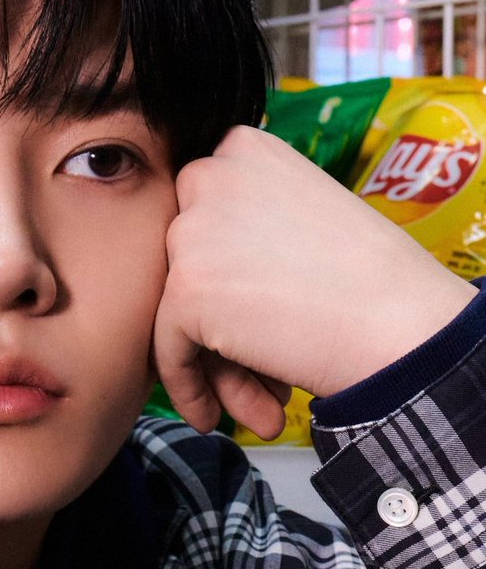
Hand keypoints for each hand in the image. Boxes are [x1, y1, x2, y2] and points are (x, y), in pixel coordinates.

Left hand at [153, 126, 475, 437]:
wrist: (400, 324)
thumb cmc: (368, 280)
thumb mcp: (297, 220)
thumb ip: (242, 232)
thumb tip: (200, 285)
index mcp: (242, 150)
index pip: (201, 221)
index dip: (226, 279)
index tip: (253, 320)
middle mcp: (210, 177)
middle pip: (186, 269)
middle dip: (220, 329)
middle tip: (262, 378)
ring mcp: (192, 232)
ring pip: (177, 313)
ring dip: (218, 366)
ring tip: (261, 405)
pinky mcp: (185, 288)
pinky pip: (168, 350)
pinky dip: (189, 388)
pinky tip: (215, 417)